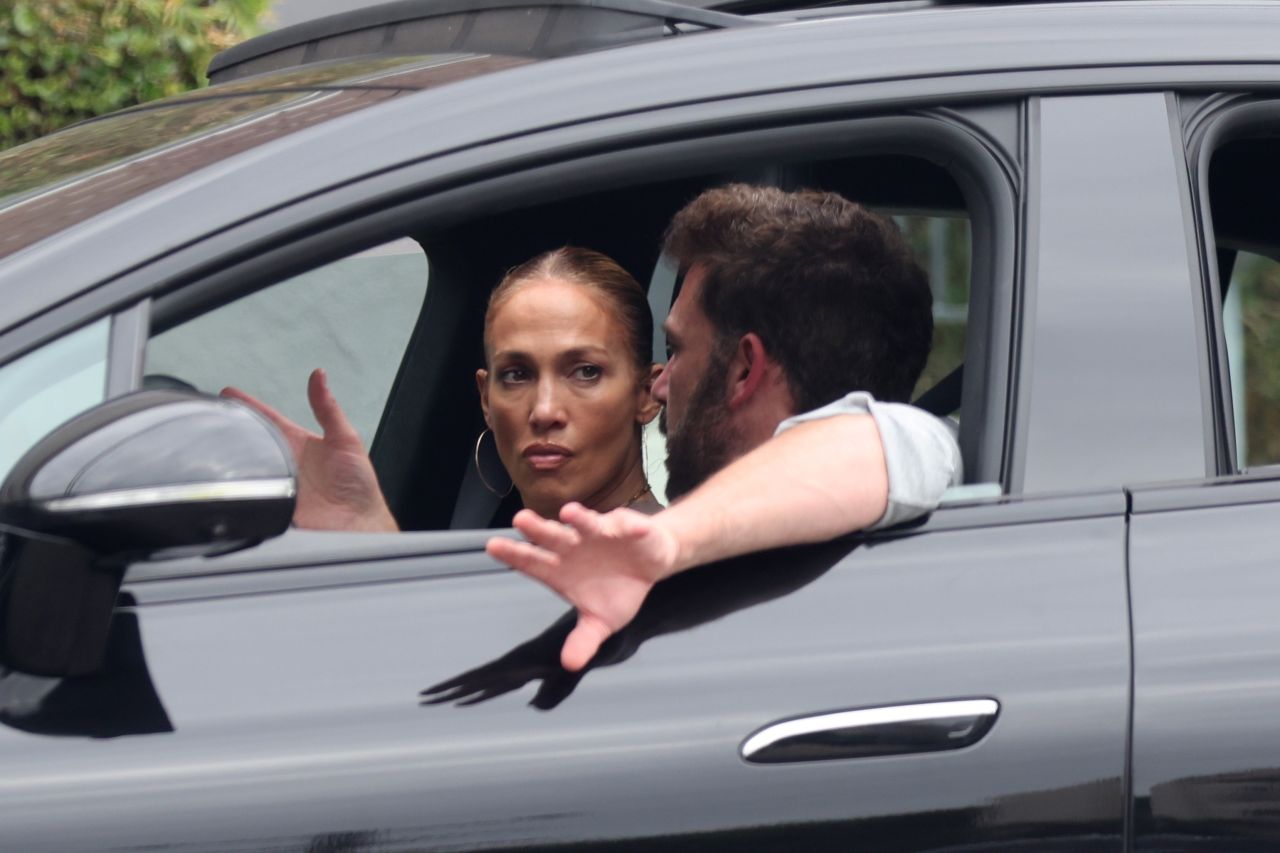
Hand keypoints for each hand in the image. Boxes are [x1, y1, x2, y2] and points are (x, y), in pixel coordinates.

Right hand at [222, 368, 397, 531]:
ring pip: (243, 471)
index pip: (268, 419)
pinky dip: (236, 493)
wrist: (359, 524)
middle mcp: (283, 464)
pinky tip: (224, 486)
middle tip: (206, 417)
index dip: (249, 406)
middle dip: (227, 431)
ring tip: (205, 447)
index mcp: (298, 444)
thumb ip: (328, 409)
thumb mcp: (345, 440)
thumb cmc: (359, 485)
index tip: (227, 393)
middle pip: (249, 444)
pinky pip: (248, 500)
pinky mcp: (271, 509)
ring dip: (228, 462)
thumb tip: (320, 376)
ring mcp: (275, 486)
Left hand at [486, 502, 678, 670]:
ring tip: (569, 514)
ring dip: (579, 518)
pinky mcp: (628, 526)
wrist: (648, 565)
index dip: (514, 554)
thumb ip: (584, 639)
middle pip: (552, 536)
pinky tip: (636, 527)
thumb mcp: (601, 621)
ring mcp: (600, 533)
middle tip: (520, 520)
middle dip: (538, 529)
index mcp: (561, 569)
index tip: (492, 546)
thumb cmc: (617, 589)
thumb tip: (569, 664)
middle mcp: (574, 546)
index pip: (533, 561)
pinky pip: (630, 526)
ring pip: (586, 523)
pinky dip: (633, 526)